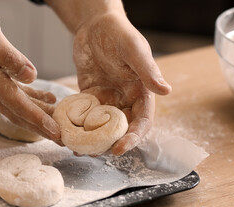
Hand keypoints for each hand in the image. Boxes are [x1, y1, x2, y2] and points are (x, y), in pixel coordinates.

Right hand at [0, 3, 59, 139]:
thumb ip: (9, 57)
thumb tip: (31, 76)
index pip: (18, 104)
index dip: (38, 119)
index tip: (56, 132)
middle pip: (20, 114)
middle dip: (42, 129)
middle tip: (63, 141)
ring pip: (19, 108)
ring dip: (39, 119)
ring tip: (60, 126)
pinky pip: (15, 96)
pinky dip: (33, 100)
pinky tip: (49, 99)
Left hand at [73, 12, 171, 154]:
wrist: (94, 25)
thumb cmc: (118, 33)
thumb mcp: (133, 50)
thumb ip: (147, 71)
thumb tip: (166, 90)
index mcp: (141, 92)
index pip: (142, 122)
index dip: (133, 138)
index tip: (119, 149)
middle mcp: (125, 100)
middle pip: (120, 130)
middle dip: (109, 144)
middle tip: (94, 153)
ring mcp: (106, 100)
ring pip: (101, 127)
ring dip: (92, 139)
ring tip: (78, 148)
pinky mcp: (89, 97)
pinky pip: (84, 116)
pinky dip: (78, 126)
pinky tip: (67, 133)